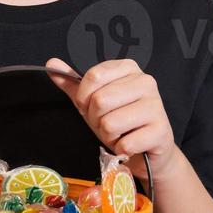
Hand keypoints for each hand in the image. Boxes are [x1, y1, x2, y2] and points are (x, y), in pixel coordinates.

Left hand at [45, 56, 176, 181]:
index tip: (91, 107)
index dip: (84, 98)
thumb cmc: (119, 121)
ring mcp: (156, 105)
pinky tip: (131, 144)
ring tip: (120, 133)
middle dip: (97, 120)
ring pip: (111, 123)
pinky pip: (125, 143)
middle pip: (100, 100)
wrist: (146, 150)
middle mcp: (146, 81)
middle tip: (108, 124)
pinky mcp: (161, 130)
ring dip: (109, 136)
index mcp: (128, 68)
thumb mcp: (93, 101)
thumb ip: (73, 83)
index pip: (93, 76)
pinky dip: (122, 149)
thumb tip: (52, 63)